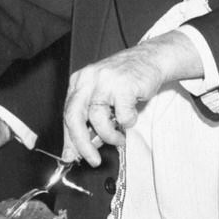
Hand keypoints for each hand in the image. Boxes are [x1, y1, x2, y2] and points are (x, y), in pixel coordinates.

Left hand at [61, 32, 201, 165]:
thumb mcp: (102, 96)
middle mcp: (88, 79)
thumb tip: (79, 148)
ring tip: (119, 138)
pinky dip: (128, 122)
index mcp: (79, 81)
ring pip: (97, 119)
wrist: (151, 58)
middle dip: (82, 144)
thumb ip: (90, 119)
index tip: (71, 156)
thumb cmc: (126, 80)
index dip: (69, 139)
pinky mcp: (123, 85)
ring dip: (110, 136)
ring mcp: (105, 81)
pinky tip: (131, 116)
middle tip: (92, 159)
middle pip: (74, 117)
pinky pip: (122, 116)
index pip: (67, 114)